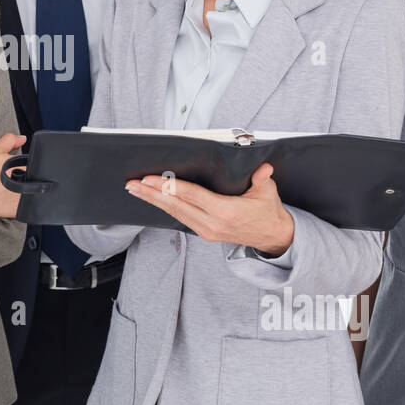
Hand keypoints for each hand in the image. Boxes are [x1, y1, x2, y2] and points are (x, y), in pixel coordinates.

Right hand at [0, 133, 26, 217]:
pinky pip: (24, 209)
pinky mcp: (19, 211)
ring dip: (23, 194)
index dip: (24, 169)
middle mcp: (29, 185)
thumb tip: (22, 138)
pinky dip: (18, 206)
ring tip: (7, 192)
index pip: (34, 168)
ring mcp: (25, 199)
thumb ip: (10, 141)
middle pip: (33, 182)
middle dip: (25, 181)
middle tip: (8, 181)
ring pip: (29, 196)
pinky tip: (6, 202)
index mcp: (27, 169)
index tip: (13, 171)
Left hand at [126, 162, 294, 256]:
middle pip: (176, 206)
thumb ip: (262, 179)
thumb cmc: (268, 212)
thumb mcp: (268, 193)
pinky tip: (153, 199)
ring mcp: (207, 231)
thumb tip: (263, 168)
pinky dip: (165, 207)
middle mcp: (212, 224)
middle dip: (152, 194)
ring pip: (174, 213)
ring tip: (136, 190)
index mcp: (226, 212)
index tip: (151, 179)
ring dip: (153, 201)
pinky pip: (180, 218)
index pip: (191, 196)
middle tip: (132, 184)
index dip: (169, 186)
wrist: (273, 237)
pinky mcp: (204, 233)